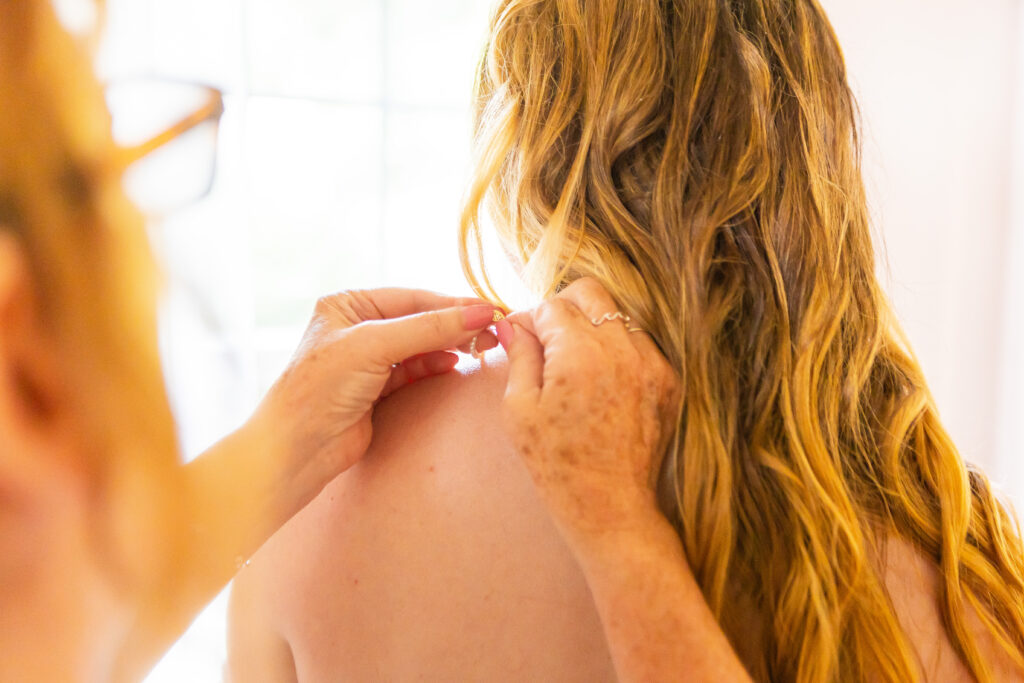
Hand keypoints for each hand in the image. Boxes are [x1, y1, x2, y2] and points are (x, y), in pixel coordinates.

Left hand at [254, 288, 501, 485]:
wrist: (296, 449)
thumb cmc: (319, 389)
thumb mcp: (374, 346)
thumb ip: (428, 328)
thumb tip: (479, 313)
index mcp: (347, 304)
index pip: (411, 298)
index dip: (451, 305)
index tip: (488, 311)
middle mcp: (355, 327)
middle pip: (418, 320)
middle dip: (454, 326)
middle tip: (492, 330)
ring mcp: (365, 360)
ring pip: (419, 345)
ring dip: (448, 346)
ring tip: (480, 347)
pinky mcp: (374, 390)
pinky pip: (413, 370)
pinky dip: (435, 366)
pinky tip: (454, 364)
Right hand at [498, 278, 679, 552]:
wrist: (611, 506)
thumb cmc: (557, 464)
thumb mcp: (520, 411)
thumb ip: (519, 357)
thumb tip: (511, 325)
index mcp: (579, 353)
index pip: (552, 305)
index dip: (530, 320)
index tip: (521, 338)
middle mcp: (621, 348)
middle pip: (590, 292)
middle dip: (564, 308)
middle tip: (548, 341)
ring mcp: (651, 362)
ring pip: (617, 316)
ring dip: (593, 330)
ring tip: (575, 369)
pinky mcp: (668, 380)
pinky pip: (639, 344)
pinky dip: (618, 353)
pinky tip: (602, 386)